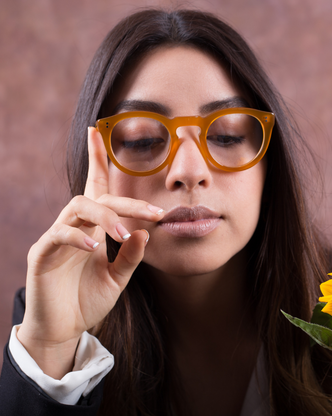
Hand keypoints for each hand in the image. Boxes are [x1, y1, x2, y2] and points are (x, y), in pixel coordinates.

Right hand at [17, 127, 163, 378]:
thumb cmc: (88, 300)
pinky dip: (78, 237)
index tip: (98, 132)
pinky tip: (95, 247)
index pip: (97, 188)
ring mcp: (57, 238)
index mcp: (94, 228)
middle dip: (127, 201)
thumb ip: (131, 256)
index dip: (97, 159)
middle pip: (97, 196)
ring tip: (124, 234)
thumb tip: (145, 232)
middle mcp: (76, 226)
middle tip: (155, 213)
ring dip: (106, 217)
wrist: (64, 329)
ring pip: (79, 207)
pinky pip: (59, 235)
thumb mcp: (118, 278)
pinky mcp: (42, 254)